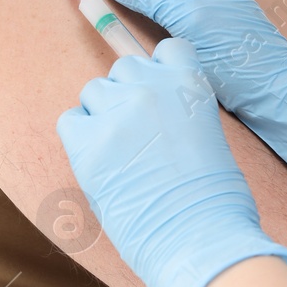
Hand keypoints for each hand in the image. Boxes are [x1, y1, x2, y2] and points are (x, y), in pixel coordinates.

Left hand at [56, 38, 286, 286]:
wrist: (200, 238)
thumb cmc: (216, 200)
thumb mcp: (211, 136)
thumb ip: (182, 109)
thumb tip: (157, 109)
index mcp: (189, 81)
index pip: (167, 48)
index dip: (161, 72)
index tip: (161, 96)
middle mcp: (150, 85)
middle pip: (124, 69)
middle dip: (129, 95)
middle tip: (141, 136)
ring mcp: (115, 112)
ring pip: (94, 92)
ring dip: (103, 115)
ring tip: (122, 155)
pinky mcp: (86, 143)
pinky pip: (70, 121)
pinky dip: (81, 138)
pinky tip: (101, 164)